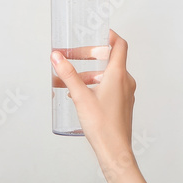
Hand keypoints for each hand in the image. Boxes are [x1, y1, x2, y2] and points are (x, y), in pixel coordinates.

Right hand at [51, 31, 145, 182]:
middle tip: (73, 57)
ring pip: (106, 75)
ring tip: (68, 82)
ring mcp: (125, 93)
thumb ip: (68, 75)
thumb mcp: (80, 96)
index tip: (97, 32)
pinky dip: (94, 85)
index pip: (119, 44)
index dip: (109, 35)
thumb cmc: (103, 126)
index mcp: (118, 74)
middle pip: (109, 59)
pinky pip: (109, 87)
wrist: (115, 150)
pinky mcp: (122, 104)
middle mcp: (125, 81)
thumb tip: (57, 56)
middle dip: (89, 57)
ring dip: (88, 74)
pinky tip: (79, 96)